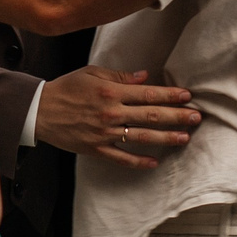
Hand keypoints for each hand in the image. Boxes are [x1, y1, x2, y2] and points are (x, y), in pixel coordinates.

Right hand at [34, 66, 198, 169]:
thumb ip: (120, 76)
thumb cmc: (66, 88)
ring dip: (165, 138)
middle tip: (196, 117)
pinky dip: (138, 161)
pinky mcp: (96, 149)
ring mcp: (104, 133)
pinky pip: (121, 158)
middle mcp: (111, 113)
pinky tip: (155, 162)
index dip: (170, 95)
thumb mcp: (91, 73)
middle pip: (151, 115)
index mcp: (111, 92)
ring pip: (141, 137)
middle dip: (176, 116)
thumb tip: (145, 77)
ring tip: (185, 138)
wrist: (39, 110)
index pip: (148, 94)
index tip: (187, 96)